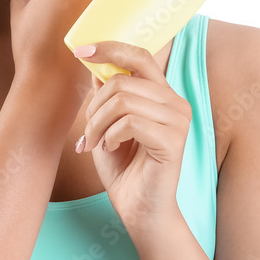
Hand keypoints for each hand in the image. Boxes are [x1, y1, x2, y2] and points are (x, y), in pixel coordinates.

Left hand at [75, 41, 191, 227]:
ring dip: (98, 124)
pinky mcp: (174, 140)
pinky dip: (110, 136)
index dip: (110, 49)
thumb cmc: (124, 169)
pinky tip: (110, 149)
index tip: (81, 52)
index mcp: (163, 95)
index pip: (140, 56)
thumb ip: (106, 95)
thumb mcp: (107, 125)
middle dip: (94, 107)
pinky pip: (129, 122)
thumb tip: (95, 64)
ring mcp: (178, 121)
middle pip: (122, 82)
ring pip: (122, 101)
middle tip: (87, 133)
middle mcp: (176, 103)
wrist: (139, 210)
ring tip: (95, 143)